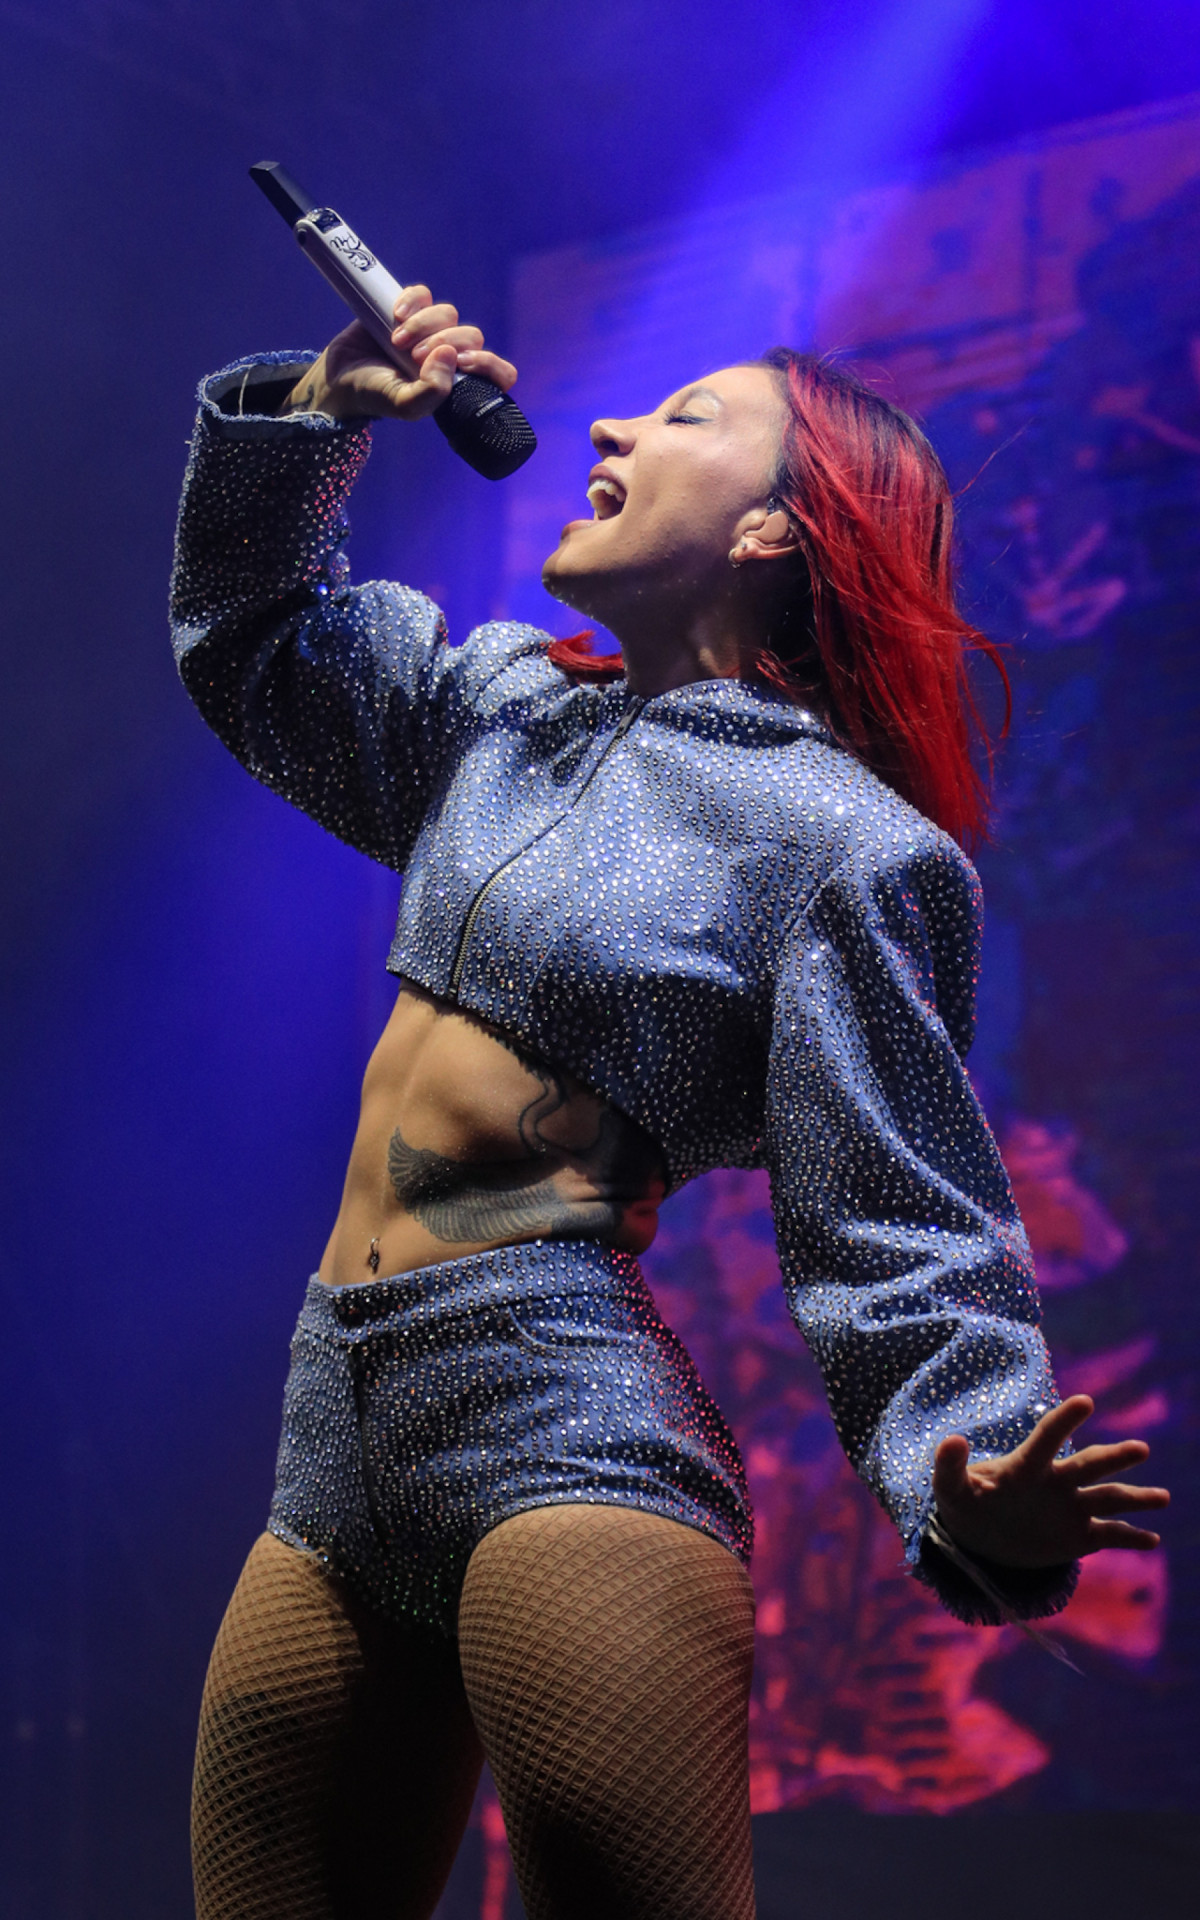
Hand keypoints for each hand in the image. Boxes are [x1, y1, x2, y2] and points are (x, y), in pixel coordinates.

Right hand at [278, 285, 517, 422]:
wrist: (338, 378)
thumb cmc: (375, 396)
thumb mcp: (405, 406)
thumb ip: (432, 392)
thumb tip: (449, 355)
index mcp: (456, 383)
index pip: (499, 372)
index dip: (490, 364)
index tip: (463, 364)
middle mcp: (449, 356)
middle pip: (472, 335)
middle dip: (444, 343)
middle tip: (414, 358)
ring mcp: (430, 331)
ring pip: (449, 313)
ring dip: (424, 326)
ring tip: (397, 342)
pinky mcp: (409, 309)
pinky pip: (423, 293)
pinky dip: (412, 302)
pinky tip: (394, 317)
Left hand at [932, 1395, 1168, 1567]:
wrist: (982, 1536)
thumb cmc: (968, 1503)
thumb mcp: (952, 1489)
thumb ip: (950, 1466)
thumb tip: (952, 1440)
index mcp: (1026, 1466)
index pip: (1046, 1438)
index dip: (1063, 1421)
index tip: (1085, 1401)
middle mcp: (1056, 1482)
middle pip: (1088, 1465)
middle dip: (1113, 1458)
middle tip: (1139, 1449)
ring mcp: (1071, 1508)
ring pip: (1109, 1498)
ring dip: (1136, 1498)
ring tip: (1162, 1497)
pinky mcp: (1079, 1537)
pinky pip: (1110, 1535)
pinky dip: (1131, 1538)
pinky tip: (1152, 1541)